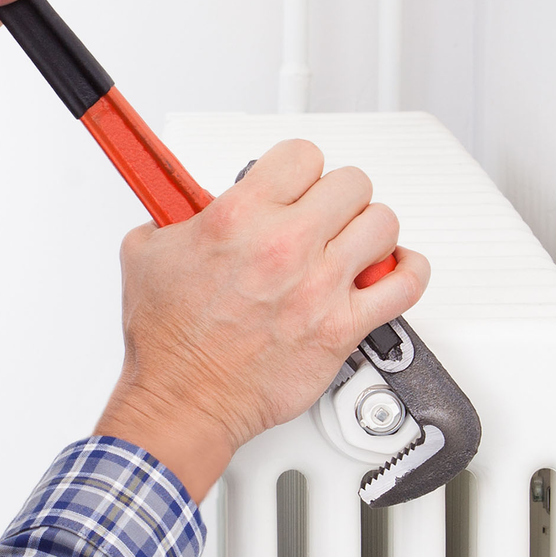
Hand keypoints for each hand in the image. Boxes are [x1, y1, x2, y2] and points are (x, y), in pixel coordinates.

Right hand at [93, 141, 429, 500]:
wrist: (184, 401)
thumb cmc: (168, 342)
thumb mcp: (147, 253)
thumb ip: (176, 215)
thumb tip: (189, 203)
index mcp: (239, 217)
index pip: (303, 155)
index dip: (299, 171)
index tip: (294, 188)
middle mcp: (284, 245)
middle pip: (351, 183)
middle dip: (336, 199)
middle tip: (322, 219)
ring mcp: (319, 286)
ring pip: (383, 224)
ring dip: (369, 231)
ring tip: (353, 246)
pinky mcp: (342, 326)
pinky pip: (406, 284)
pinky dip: (408, 271)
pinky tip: (392, 271)